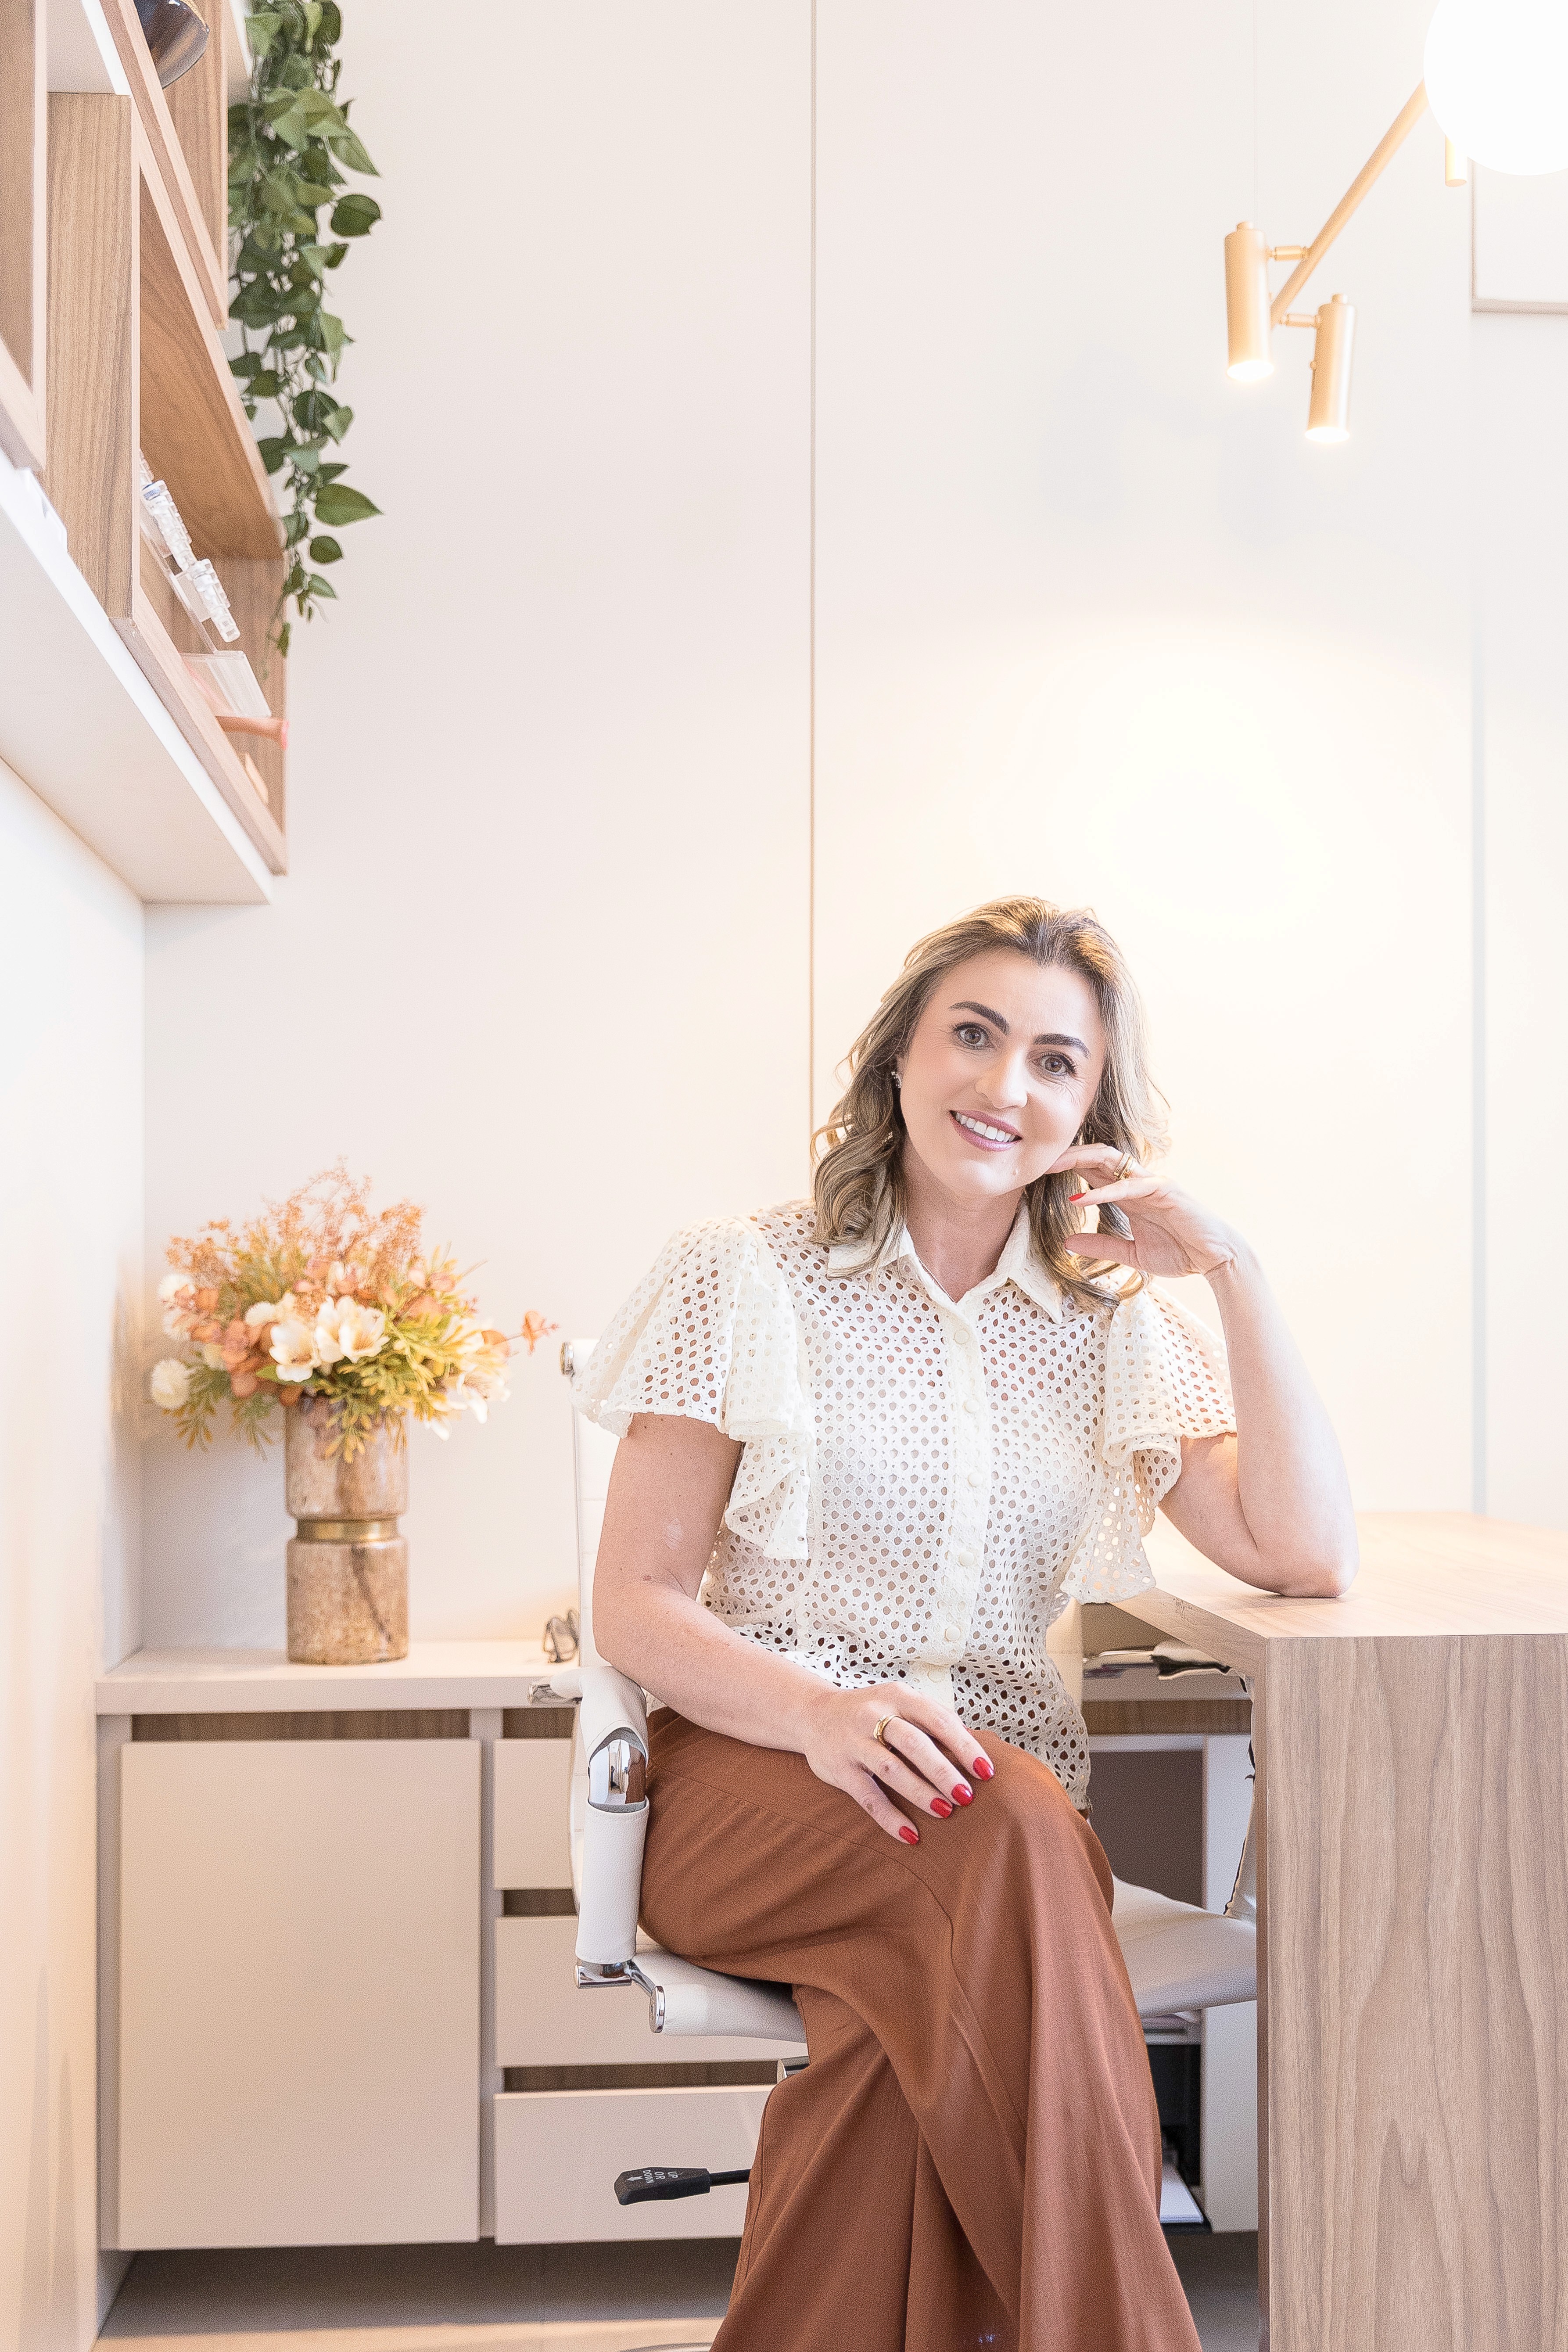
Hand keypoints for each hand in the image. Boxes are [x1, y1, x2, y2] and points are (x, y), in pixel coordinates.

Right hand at [798, 1680, 993, 1844]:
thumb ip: (931, 1721)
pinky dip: (890, 1818)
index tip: (986, 1771)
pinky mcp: (839, 1768)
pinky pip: (868, 1796)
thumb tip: (973, 1751)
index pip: (937, 1719)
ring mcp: (854, 1742)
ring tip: (945, 1812)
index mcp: (897, 1696)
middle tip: (966, 1796)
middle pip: (914, 1743)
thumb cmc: (872, 1713)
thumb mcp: (899, 1704)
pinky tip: (911, 1835)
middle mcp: (873, 1715)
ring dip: (920, 1792)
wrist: (813, 1714)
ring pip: (891, 1769)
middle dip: (943, 1771)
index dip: (964, 1745)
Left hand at [1049, 1144, 1240, 1279]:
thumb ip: (1101, 1244)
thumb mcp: (1130, 1253)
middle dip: (1067, 1155)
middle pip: (1096, 1158)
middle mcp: (1137, 1183)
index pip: (1093, 1173)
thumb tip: (1067, 1242)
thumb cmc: (1179, 1253)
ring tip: (1052, 1165)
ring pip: (1110, 1160)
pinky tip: (1080, 1197)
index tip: (1038, 1172)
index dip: (1067, 1168)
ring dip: (1079, 1160)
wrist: (1214, 1259)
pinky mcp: (1163, 1190)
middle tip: (1037, 1159)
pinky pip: (1128, 1186)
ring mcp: (1150, 1183)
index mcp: (1128, 1195)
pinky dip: (1103, 1191)